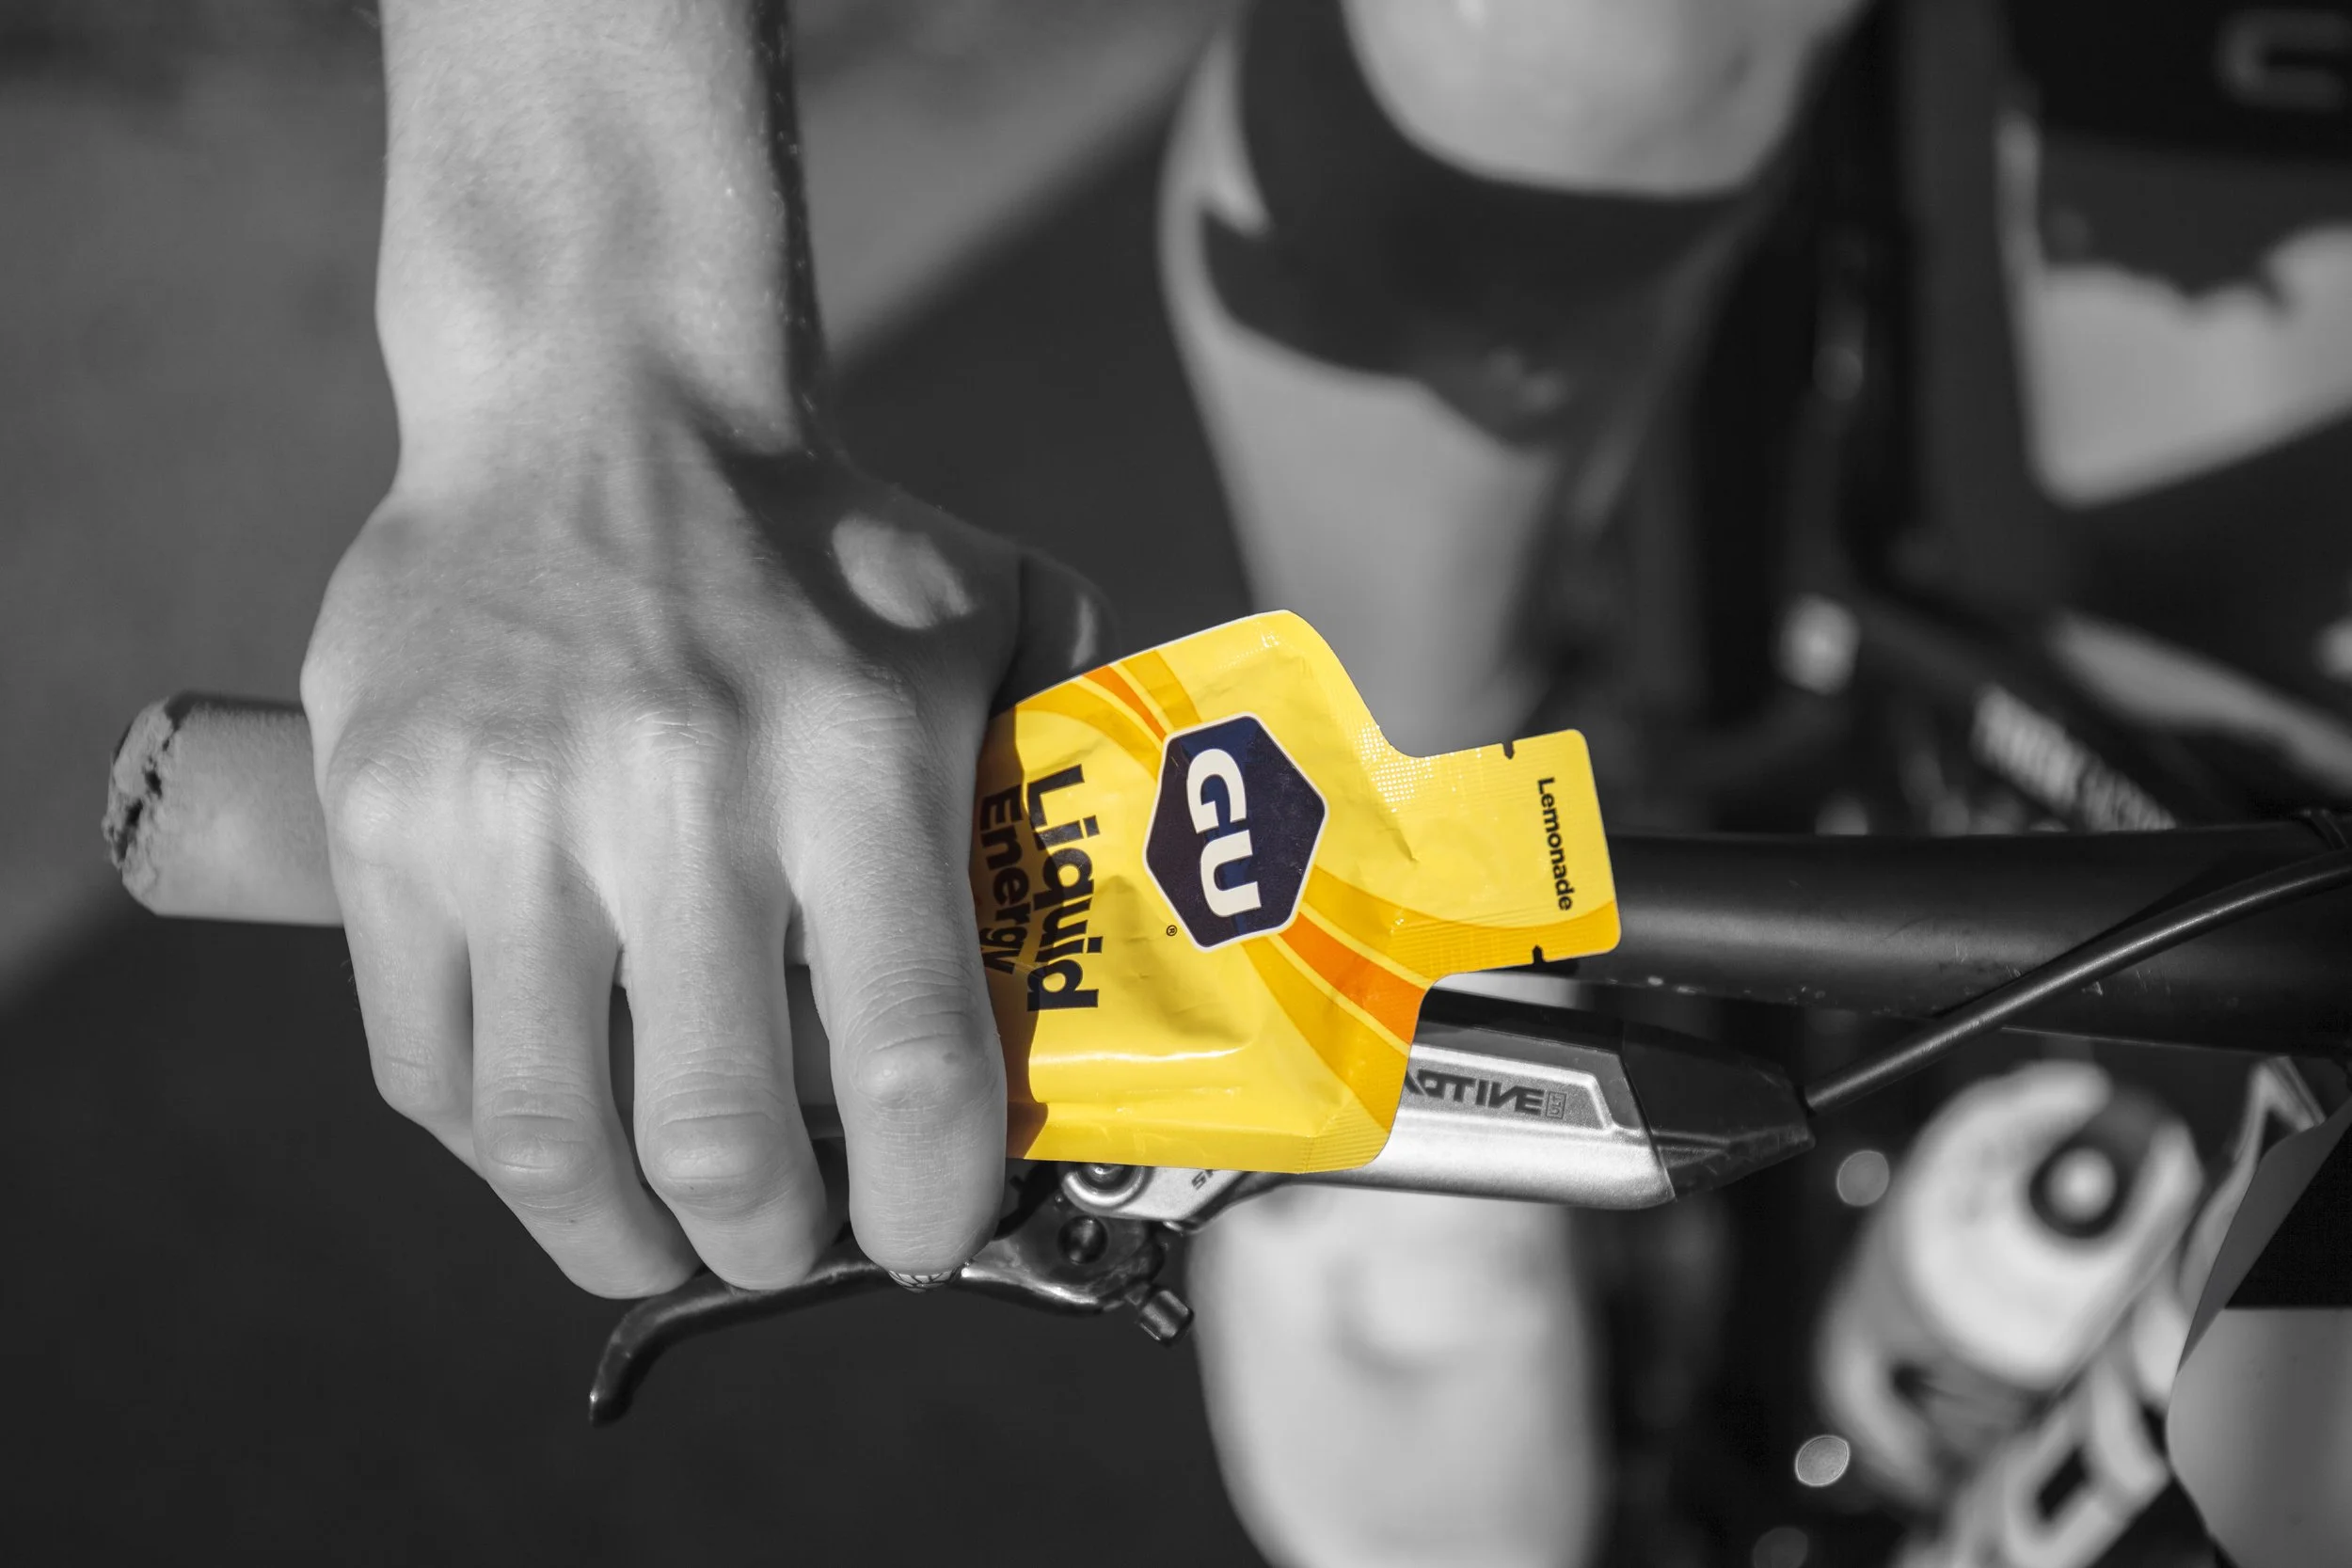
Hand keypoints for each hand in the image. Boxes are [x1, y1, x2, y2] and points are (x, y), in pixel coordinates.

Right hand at [301, 405, 1103, 1296]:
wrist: (594, 398)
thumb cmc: (815, 537)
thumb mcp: (989, 610)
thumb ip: (1062, 764)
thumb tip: (1126, 944)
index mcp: (855, 753)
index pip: (909, 1059)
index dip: (925, 1200)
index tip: (923, 1235)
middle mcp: (680, 790)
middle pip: (721, 1137)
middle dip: (770, 1243)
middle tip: (791, 1243)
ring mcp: (510, 812)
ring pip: (552, 1135)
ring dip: (620, 1238)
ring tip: (663, 1242)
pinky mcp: (383, 818)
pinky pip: (428, 1068)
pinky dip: (501, 1150)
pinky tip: (559, 1141)